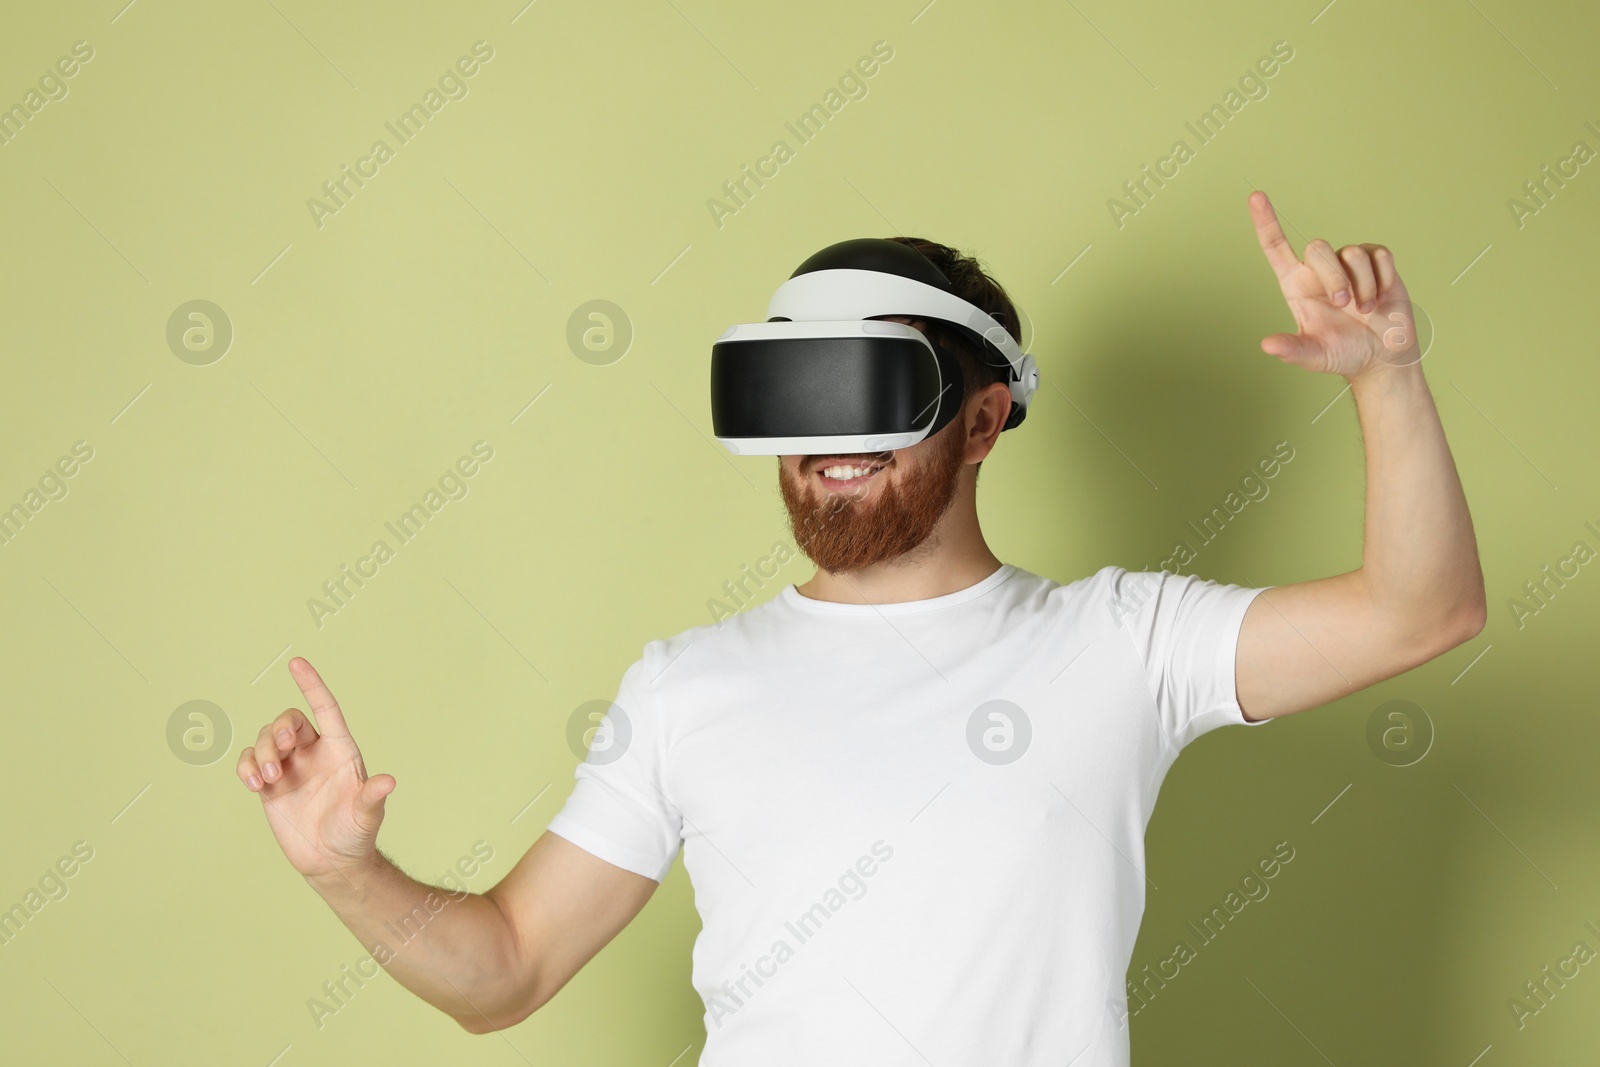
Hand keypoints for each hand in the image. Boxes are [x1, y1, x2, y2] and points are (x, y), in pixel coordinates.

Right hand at [237, 656, 394, 883]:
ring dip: (262, 752)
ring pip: (266, 739)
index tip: (296, 663)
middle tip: (281, 749)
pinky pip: (250, 761)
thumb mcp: (366, 815)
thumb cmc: (355, 833)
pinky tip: (254, 784)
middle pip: (289, 721)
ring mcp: (290, 767)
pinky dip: (246, 766)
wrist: (332, 861)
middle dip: (280, 728)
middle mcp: (313, 753)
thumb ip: (372, 797)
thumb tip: (388, 782)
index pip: (325, 708)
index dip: (312, 685)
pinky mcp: (270, 785)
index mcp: (340, 750)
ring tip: (268, 779)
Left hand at [1249, 190, 1417, 377]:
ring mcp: (1348, 265)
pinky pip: (1380, 255)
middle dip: (1334, 277)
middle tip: (1345, 305)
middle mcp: (1319, 270)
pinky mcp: (1377, 263)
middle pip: (1318, 247)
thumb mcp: (1314, 355)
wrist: (1382, 356)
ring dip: (1362, 285)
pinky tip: (1382, 298)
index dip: (1266, 221)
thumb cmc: (1344, 353)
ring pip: (1352, 252)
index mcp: (1296, 285)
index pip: (1276, 247)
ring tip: (1365, 310)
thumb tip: (1268, 345)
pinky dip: (1383, 279)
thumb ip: (1292, 349)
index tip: (1256, 196)